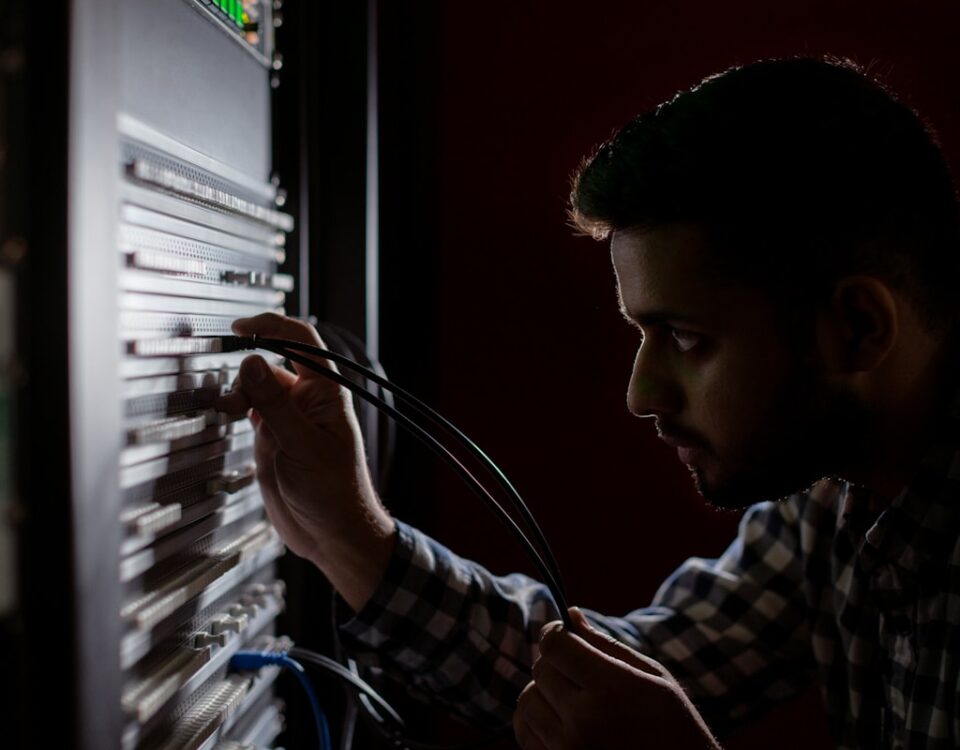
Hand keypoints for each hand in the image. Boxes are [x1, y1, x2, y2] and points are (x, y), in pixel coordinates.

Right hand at [216, 313, 395, 609]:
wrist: (331, 533)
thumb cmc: (335, 492)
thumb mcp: (302, 445)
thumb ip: (274, 404)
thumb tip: (253, 363)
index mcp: (326, 393)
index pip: (301, 342)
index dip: (272, 326)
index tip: (241, 326)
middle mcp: (307, 401)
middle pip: (270, 364)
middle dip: (247, 370)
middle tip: (232, 394)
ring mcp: (288, 419)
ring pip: (256, 388)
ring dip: (238, 392)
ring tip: (227, 409)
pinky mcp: (272, 438)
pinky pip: (250, 410)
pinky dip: (235, 407)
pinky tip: (226, 413)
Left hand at [513, 607, 720, 749]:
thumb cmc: (674, 725)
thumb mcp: (653, 677)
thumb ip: (606, 645)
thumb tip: (571, 615)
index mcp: (612, 689)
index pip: (555, 645)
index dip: (556, 633)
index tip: (565, 635)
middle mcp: (584, 720)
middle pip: (540, 670)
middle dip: (555, 662)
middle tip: (577, 670)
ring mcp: (568, 748)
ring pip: (527, 700)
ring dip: (542, 691)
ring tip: (569, 697)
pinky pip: (524, 732)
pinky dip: (535, 720)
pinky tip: (559, 719)